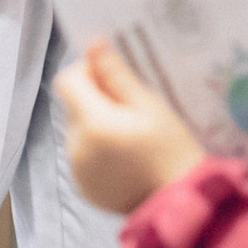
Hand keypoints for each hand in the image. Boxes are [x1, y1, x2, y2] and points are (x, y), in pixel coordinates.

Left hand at [53, 38, 208, 214]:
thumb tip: (93, 44)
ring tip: (131, 136)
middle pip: (73, 106)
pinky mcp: (84, 188)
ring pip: (78, 130)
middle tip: (132, 109)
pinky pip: (83, 156)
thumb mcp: (149, 105)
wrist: (180, 203)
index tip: (113, 79)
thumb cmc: (171, 148)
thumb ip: (116, 75)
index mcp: (91, 122)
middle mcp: (75, 147)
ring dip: (96, 125)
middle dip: (96, 100)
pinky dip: (98, 150)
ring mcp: (77, 170)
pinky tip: (126, 158)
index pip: (67, 81)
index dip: (86, 72)